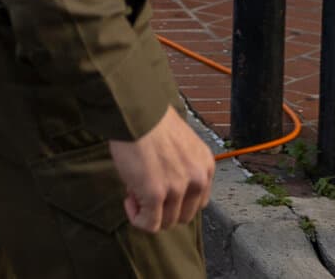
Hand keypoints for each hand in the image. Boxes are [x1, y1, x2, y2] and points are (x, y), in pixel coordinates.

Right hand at [108, 106, 214, 232]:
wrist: (135, 110)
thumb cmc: (151, 119)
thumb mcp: (180, 142)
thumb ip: (181, 165)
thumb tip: (164, 183)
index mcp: (205, 166)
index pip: (198, 201)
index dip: (175, 199)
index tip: (158, 188)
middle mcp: (197, 179)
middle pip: (184, 215)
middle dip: (163, 208)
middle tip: (143, 190)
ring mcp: (178, 188)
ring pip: (167, 222)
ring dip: (148, 212)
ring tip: (133, 191)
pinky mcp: (156, 193)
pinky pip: (149, 223)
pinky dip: (138, 218)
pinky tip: (129, 202)